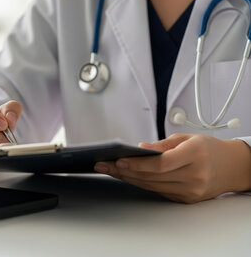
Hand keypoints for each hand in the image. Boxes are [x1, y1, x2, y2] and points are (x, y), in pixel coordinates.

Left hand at [94, 134, 250, 202]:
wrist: (233, 167)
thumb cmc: (208, 148)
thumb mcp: (187, 138)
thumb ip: (161, 144)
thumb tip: (139, 148)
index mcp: (195, 155)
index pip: (160, 163)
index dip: (137, 163)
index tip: (118, 159)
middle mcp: (194, 176)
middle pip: (152, 176)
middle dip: (124, 170)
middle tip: (104, 164)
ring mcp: (190, 190)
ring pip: (152, 186)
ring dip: (128, 178)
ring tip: (109, 169)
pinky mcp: (186, 199)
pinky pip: (158, 191)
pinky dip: (140, 183)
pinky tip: (126, 176)